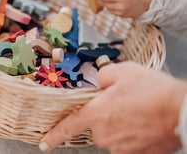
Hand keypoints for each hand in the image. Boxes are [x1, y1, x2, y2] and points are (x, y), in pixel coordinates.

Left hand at [39, 62, 186, 152]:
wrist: (181, 110)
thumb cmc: (152, 91)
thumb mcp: (122, 71)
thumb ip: (102, 76)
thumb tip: (99, 83)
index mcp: (97, 114)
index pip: (68, 126)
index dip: (54, 135)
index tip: (43, 143)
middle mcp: (106, 134)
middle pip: (95, 124)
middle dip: (102, 113)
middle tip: (121, 100)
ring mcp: (121, 147)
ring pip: (111, 132)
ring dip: (118, 121)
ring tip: (136, 108)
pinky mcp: (136, 153)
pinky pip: (125, 139)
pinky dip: (130, 130)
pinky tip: (142, 119)